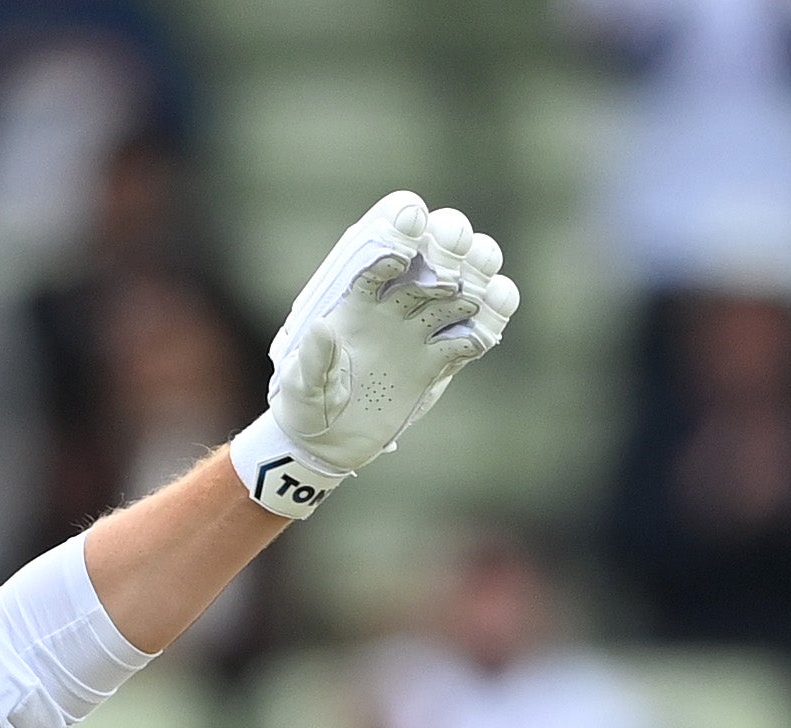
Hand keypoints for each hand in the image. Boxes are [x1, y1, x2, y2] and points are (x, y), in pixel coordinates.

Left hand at [234, 190, 520, 514]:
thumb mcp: (302, 385)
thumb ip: (314, 359)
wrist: (328, 443)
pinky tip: (488, 323)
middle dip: (448, 242)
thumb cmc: (306, 404)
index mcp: (357, 296)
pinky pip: (472, 337)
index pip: (381, 247)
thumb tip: (322, 330)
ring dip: (477, 277)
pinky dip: (487, 325)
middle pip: (432, 255)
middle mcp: (394, 303)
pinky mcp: (440, 362)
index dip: (399, 229)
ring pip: (461, 289)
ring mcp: (421, 330)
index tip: (411, 222)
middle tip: (455, 245)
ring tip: (480, 286)